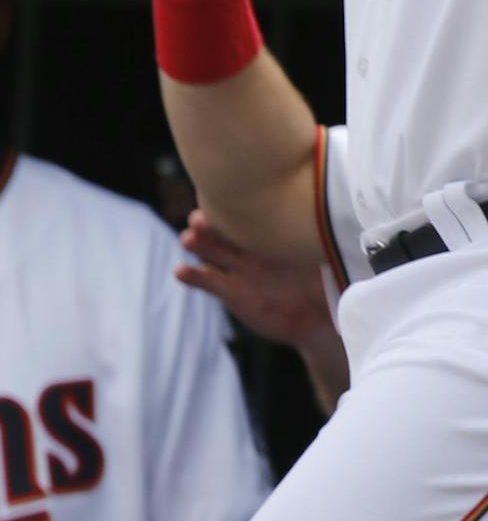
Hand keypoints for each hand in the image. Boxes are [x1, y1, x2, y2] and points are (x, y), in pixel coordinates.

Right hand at [176, 210, 334, 353]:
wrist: (318, 319)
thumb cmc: (325, 285)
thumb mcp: (326, 261)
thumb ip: (322, 245)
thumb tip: (340, 225)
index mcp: (271, 233)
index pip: (250, 214)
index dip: (238, 207)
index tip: (229, 200)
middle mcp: (250, 246)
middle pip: (224, 228)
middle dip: (211, 221)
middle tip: (200, 219)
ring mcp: (238, 267)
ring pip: (211, 249)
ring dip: (198, 243)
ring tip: (188, 240)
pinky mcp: (230, 292)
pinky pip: (208, 281)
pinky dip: (192, 276)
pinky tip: (181, 272)